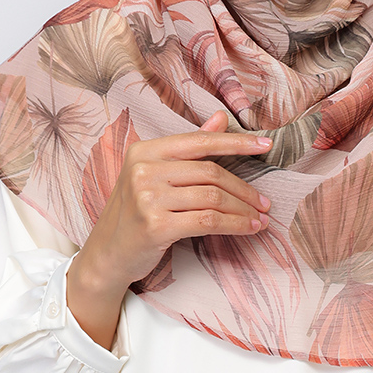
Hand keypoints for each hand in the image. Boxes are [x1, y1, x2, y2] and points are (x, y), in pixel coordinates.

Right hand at [67, 111, 272, 347]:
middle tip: (265, 203)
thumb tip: (221, 117)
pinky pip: (207, 221)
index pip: (200, 141)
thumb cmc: (135, 214)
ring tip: (260, 219)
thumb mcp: (156, 176)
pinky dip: (234, 225)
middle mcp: (143, 170)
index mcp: (144, 150)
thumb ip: (189, 148)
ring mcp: (147, 197)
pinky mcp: (155, 226)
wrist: (107, 255)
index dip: (236, 143)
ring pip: (213, 198)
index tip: (265, 146)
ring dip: (243, 210)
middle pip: (210, 173)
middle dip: (244, 189)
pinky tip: (247, 229)